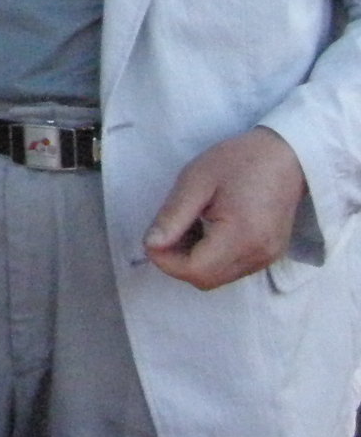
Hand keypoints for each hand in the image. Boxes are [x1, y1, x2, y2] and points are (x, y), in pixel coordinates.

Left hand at [145, 126, 306, 289]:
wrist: (286, 156)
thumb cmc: (239, 161)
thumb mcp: (196, 180)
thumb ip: (172, 216)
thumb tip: (150, 245)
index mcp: (242, 236)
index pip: (195, 270)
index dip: (165, 260)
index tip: (151, 238)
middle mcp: (258, 256)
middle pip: (205, 280)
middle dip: (175, 261)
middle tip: (165, 230)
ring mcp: (267, 259)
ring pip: (217, 277)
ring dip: (192, 260)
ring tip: (184, 225)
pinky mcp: (268, 255)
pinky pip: (231, 268)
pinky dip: (209, 257)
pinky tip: (203, 230)